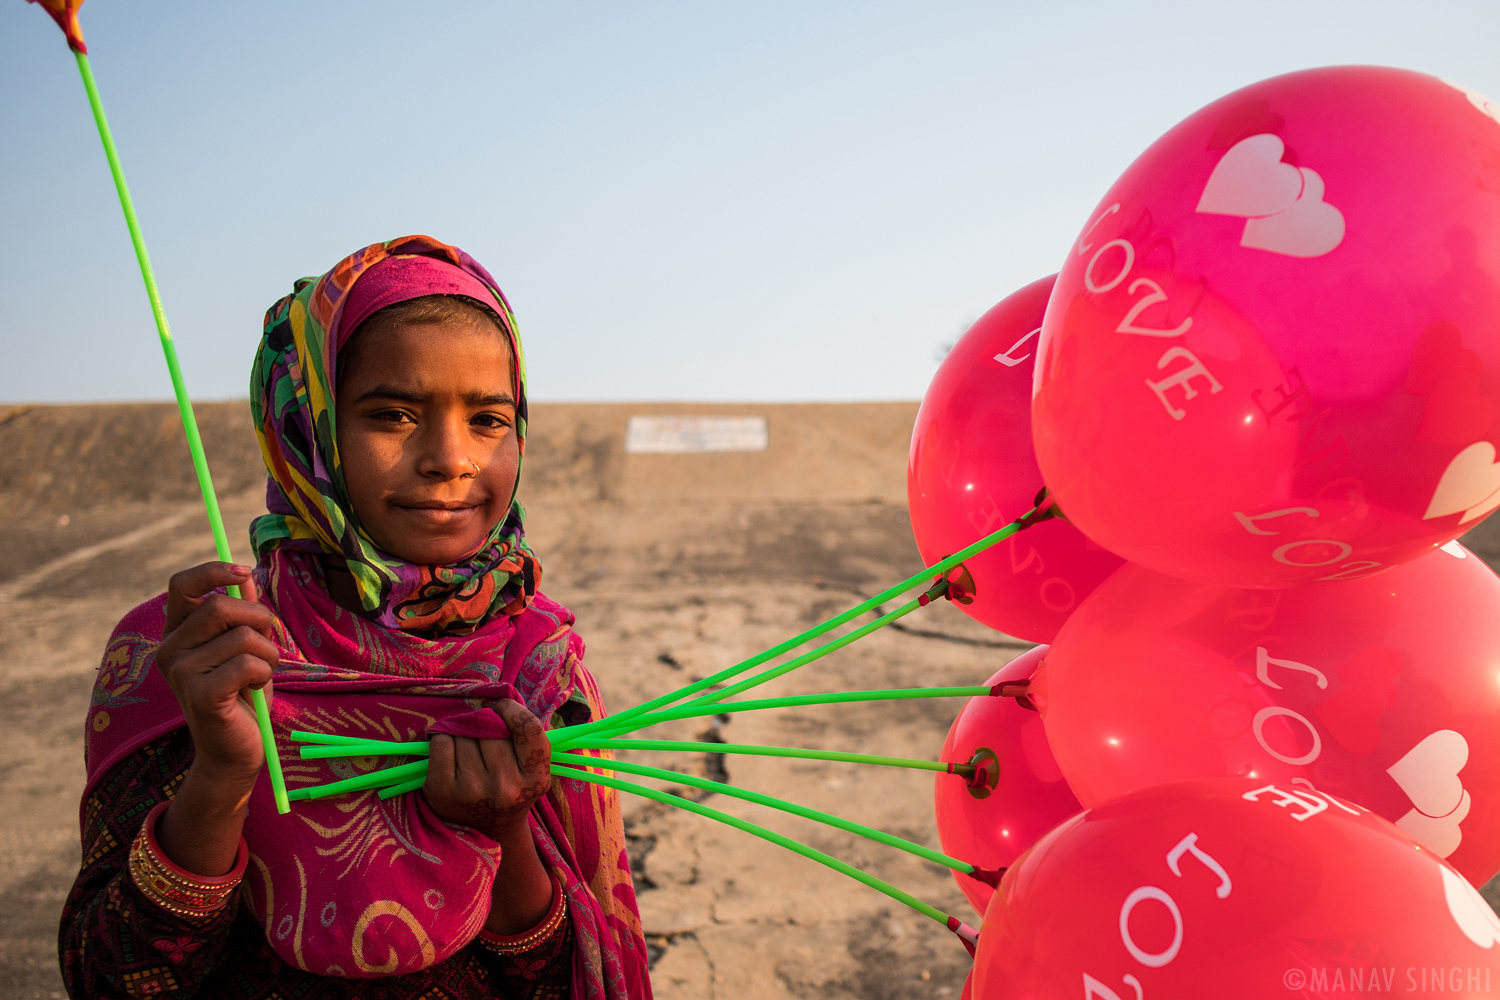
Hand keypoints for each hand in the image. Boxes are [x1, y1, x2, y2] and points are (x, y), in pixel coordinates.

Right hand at [155, 562, 277, 789]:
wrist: (236, 750)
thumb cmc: (244, 695)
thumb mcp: (247, 647)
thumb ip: (244, 613)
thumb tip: (246, 574)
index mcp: (176, 633)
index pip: (182, 585)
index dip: (214, 570)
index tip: (244, 571)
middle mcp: (169, 649)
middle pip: (220, 605)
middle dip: (259, 618)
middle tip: (267, 643)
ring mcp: (179, 673)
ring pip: (242, 636)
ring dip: (268, 653)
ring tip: (261, 675)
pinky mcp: (198, 695)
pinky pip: (247, 664)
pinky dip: (264, 674)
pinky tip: (254, 691)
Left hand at [423, 700, 552, 840]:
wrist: (487, 829)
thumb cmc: (511, 786)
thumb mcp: (531, 767)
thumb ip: (523, 735)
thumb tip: (495, 697)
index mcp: (535, 778)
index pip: (528, 726)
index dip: (510, 709)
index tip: (500, 707)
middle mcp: (505, 787)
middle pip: (490, 728)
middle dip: (484, 724)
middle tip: (483, 737)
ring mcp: (472, 789)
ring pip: (463, 732)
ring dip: (463, 732)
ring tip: (469, 751)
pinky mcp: (442, 789)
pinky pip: (441, 741)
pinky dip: (444, 739)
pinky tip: (452, 754)